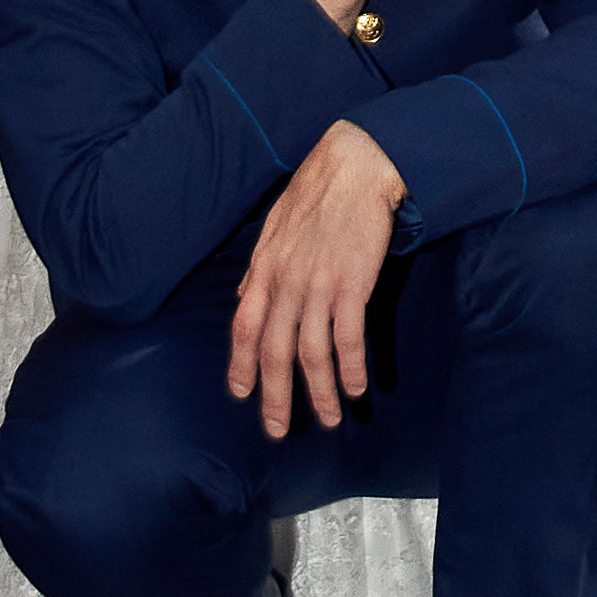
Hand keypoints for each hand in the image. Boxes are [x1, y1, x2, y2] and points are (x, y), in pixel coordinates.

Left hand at [228, 120, 404, 434]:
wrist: (356, 166)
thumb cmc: (316, 193)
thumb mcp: (274, 227)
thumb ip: (258, 267)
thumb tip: (243, 295)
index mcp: (263, 268)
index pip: (243, 326)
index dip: (240, 365)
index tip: (241, 394)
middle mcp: (285, 282)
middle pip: (274, 351)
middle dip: (275, 396)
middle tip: (279, 429)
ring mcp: (318, 285)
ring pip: (312, 353)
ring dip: (319, 392)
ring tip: (330, 419)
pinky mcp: (352, 283)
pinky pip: (348, 337)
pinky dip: (351, 368)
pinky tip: (356, 388)